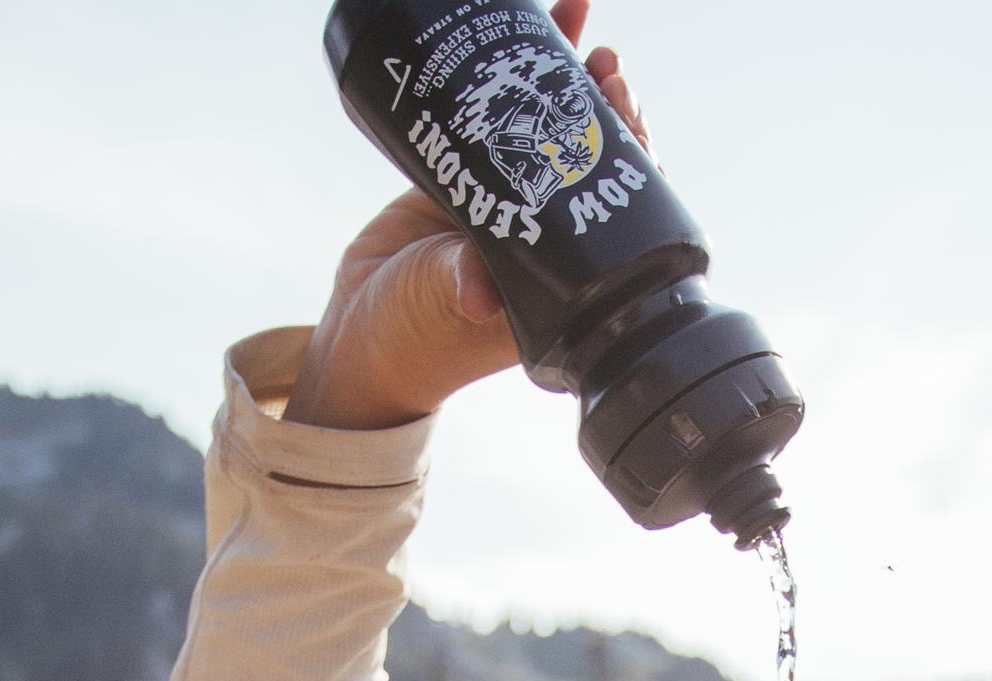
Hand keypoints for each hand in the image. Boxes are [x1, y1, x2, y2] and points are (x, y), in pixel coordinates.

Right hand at [284, 0, 654, 429]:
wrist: (360, 332)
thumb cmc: (413, 339)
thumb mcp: (442, 306)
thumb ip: (460, 287)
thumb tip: (480, 291)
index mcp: (571, 271)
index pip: (620, 202)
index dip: (631, 151)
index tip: (624, 104)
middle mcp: (551, 232)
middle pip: (594, 155)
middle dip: (607, 106)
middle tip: (607, 65)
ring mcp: (511, 198)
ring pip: (553, 128)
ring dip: (572, 81)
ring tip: (587, 37)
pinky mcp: (471, 175)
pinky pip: (501, 117)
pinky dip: (516, 75)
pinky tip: (537, 28)